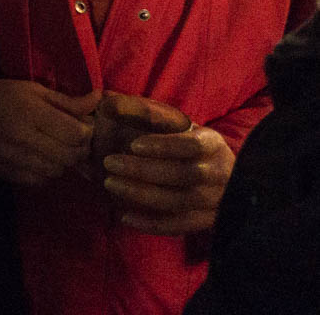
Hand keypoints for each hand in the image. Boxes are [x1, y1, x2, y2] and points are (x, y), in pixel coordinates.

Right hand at [0, 77, 99, 185]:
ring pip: (57, 171)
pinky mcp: (6, 171)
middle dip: (78, 149)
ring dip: (63, 162)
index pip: (76, 134)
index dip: (86, 132)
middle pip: (69, 155)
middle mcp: (22, 137)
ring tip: (56, 148)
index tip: (81, 126)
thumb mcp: (34, 90)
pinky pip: (39, 181)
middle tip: (73, 139)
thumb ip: (67, 101)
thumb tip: (99, 101)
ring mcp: (13, 158)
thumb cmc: (1, 94)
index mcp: (30, 112)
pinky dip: (46, 172)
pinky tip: (40, 158)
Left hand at [102, 110, 233, 235]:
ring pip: (179, 201)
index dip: (164, 145)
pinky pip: (179, 225)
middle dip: (143, 170)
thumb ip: (148, 114)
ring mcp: (215, 200)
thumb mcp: (176, 125)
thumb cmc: (186, 143)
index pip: (192, 145)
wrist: (220, 175)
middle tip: (109, 162)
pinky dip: (151, 224)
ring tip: (110, 183)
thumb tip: (112, 102)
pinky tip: (124, 217)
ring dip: (142, 194)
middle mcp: (220, 173)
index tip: (133, 144)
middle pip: (184, 175)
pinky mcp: (206, 221)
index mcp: (213, 144)